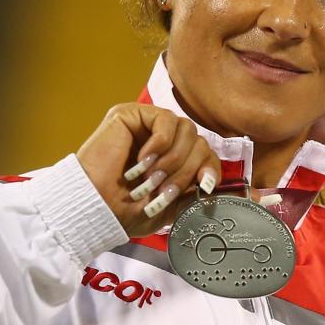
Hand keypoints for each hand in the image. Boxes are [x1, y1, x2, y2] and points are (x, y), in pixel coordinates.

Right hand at [77, 104, 219, 236]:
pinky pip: (165, 119)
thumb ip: (196, 193)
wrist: (96, 209)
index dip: (209, 167)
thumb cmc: (124, 211)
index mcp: (170, 158)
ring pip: (186, 129)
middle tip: (164, 189)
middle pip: (198, 141)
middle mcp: (160, 139)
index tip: (205, 186)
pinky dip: (160, 143)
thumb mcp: (170, 207)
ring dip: (173, 158)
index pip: (204, 151)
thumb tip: (229, 190)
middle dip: (186, 170)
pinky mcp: (130, 114)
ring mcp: (145, 125)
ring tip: (152, 177)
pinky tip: (142, 160)